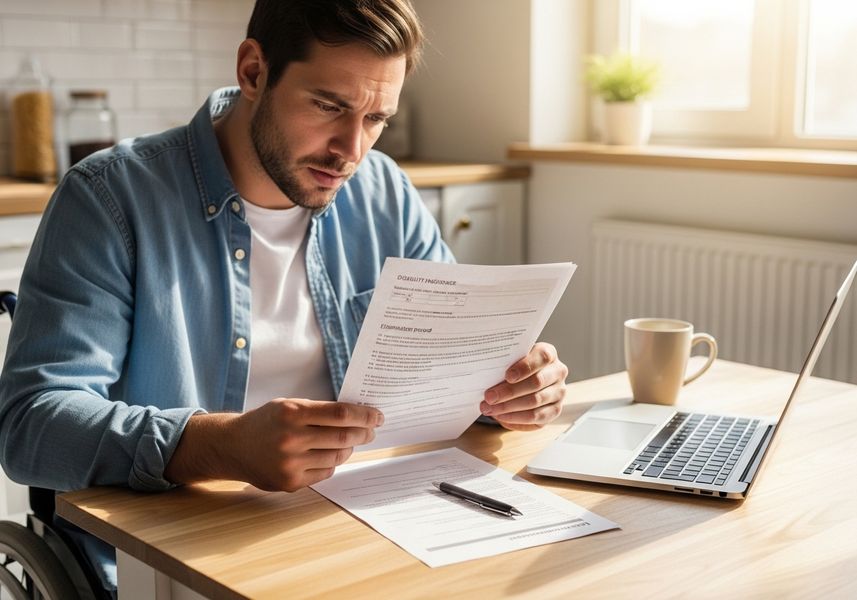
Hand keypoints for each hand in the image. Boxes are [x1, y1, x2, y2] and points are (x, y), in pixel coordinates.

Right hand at [165, 399, 382, 491]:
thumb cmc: (266, 422)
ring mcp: (290, 463)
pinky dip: (333, 462)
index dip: (364, 415)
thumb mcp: (288, 405)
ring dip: (350, 448)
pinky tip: (331, 455)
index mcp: (292, 413)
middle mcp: (291, 438)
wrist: (232, 446)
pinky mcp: (290, 482)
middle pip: (343, 436)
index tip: (377, 416)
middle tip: (371, 430)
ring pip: (336, 456)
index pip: (340, 413)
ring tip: (352, 441)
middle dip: (363, 433)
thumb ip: (319, 410)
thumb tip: (357, 415)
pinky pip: (325, 472)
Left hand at [479, 342, 567, 430]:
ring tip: (490, 408)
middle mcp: (558, 372)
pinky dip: (516, 418)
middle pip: (536, 382)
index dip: (525, 367)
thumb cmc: (514, 368)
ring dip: (509, 407)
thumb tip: (486, 373)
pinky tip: (501, 416)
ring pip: (535, 401)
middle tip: (489, 397)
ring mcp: (559, 392)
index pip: (542, 357)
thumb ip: (504, 362)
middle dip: (509, 391)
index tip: (507, 376)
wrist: (523, 382)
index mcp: (548, 354)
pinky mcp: (555, 410)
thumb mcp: (510, 361)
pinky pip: (537, 416)